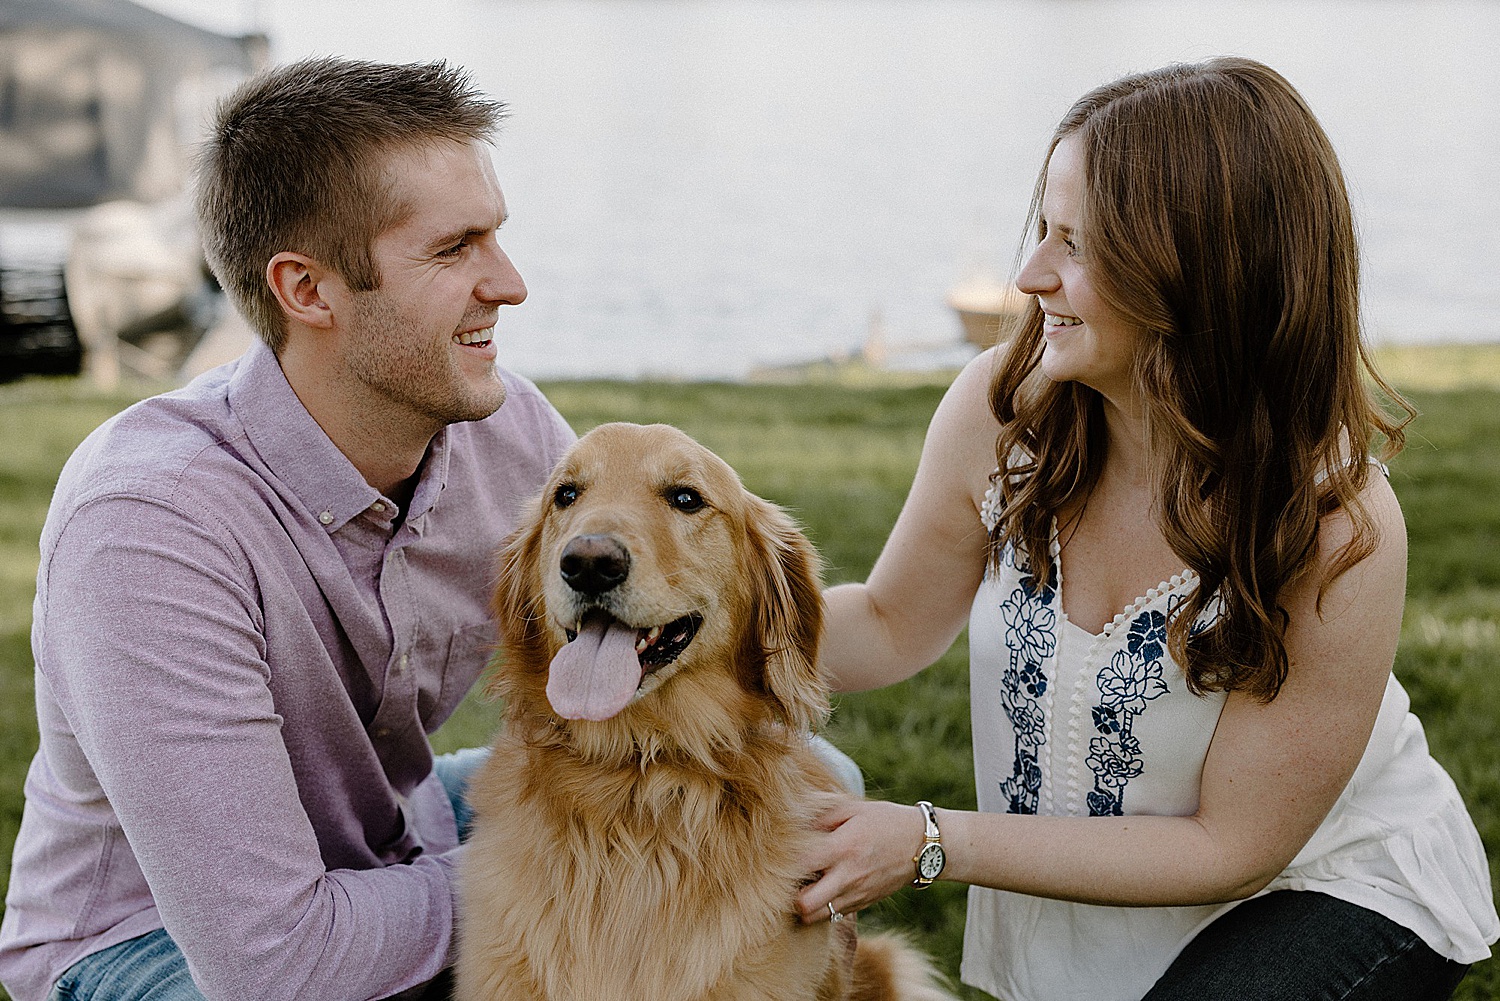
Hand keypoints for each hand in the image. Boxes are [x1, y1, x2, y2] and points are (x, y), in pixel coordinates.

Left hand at [795, 798, 925, 923]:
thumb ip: (822, 816)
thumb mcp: (855, 808)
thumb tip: (794, 824)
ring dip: (805, 904)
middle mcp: (848, 876)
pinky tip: (823, 889)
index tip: (780, 854)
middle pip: (805, 904)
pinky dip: (822, 907)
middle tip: (787, 880)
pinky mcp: (863, 904)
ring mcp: (856, 894)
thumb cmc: (886, 821)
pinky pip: (833, 916)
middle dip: (790, 896)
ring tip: (804, 885)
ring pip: (816, 917)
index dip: (784, 863)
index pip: (802, 865)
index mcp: (843, 847)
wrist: (923, 846)